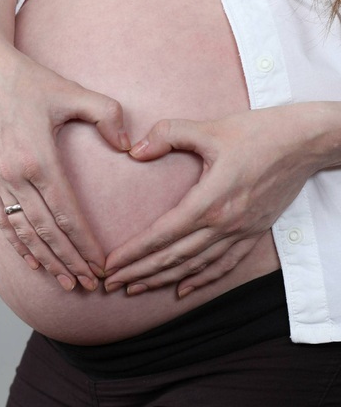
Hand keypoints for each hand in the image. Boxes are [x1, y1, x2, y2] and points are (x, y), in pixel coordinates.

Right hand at [0, 45, 130, 290]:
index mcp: (38, 160)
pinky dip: (17, 244)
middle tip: (88, 284)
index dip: (85, 245)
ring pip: (23, 232)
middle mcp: (14, 177)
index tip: (101, 266)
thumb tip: (129, 144)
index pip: (67, 216)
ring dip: (45, 259)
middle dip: (69, 261)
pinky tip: (31, 260)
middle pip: (46, 232)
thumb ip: (107, 114)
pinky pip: (1, 220)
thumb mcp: (72, 92)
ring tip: (64, 281)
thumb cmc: (28, 81)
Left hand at [103, 105, 326, 297]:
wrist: (307, 141)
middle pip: (174, 257)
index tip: (110, 264)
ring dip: (164, 280)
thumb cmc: (258, 132)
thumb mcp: (209, 128)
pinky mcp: (254, 232)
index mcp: (210, 201)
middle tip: (111, 283)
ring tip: (136, 289)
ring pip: (196, 266)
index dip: (134, 253)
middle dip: (140, 273)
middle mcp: (225, 224)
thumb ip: (168, 135)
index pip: (163, 235)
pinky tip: (183, 290)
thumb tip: (134, 150)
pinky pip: (225, 264)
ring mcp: (241, 232)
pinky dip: (202, 280)